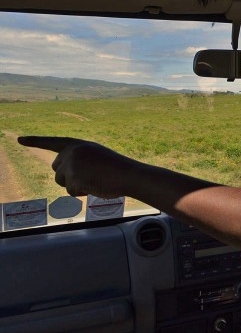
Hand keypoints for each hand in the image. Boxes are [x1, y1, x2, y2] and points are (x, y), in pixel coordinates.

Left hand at [18, 136, 137, 197]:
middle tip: (90, 176)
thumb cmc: (117, 168)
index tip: (19, 140)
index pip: (52, 142)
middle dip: (68, 177)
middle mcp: (71, 152)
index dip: (35, 141)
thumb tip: (64, 176)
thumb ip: (78, 160)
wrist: (128, 174)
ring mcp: (71, 165)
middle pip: (57, 169)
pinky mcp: (73, 178)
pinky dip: (82, 193)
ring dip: (76, 186)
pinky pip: (71, 192)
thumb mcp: (96, 157)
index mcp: (78, 144)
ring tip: (95, 180)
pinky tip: (95, 186)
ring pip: (62, 182)